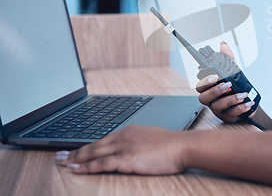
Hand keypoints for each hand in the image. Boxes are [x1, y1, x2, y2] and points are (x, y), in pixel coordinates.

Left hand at [56, 125, 185, 174]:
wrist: (182, 146)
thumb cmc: (172, 145)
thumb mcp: (151, 140)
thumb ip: (138, 144)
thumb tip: (132, 151)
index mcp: (129, 131)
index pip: (102, 139)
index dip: (86, 146)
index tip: (74, 150)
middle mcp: (123, 137)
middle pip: (93, 145)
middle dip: (74, 152)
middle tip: (58, 156)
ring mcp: (124, 147)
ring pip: (93, 153)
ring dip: (75, 159)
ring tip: (62, 164)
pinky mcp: (126, 159)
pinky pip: (101, 164)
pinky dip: (86, 167)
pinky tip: (76, 170)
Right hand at [196, 42, 254, 122]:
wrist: (250, 101)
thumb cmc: (237, 86)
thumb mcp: (234, 71)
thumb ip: (228, 58)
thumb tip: (223, 45)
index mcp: (210, 88)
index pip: (200, 86)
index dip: (204, 82)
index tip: (214, 76)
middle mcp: (211, 100)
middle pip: (203, 98)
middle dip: (214, 91)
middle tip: (227, 84)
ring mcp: (218, 109)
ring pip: (217, 107)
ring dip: (230, 99)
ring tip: (242, 94)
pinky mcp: (228, 117)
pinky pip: (230, 114)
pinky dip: (239, 108)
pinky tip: (247, 103)